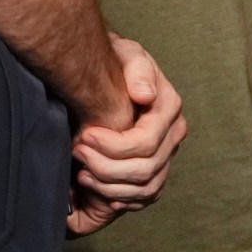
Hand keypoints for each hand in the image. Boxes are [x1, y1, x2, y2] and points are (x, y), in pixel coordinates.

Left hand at [66, 35, 186, 236]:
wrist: (117, 72)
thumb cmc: (119, 62)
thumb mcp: (127, 54)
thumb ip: (138, 70)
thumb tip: (145, 95)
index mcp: (169, 109)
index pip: (146, 142)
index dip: (114, 146)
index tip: (85, 135)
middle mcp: (174, 135)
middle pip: (145, 169)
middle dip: (106, 166)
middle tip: (77, 151)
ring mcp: (168, 155)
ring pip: (145, 188)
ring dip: (109, 186)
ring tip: (81, 173)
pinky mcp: (157, 170)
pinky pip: (144, 197)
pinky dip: (120, 198)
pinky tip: (96, 189)